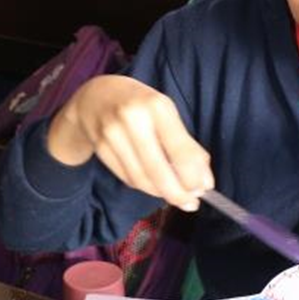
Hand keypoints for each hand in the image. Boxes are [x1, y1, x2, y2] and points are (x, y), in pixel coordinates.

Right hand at [47, 75, 212, 210]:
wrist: (94, 96)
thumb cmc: (139, 103)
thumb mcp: (166, 112)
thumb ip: (186, 144)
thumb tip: (204, 181)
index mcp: (157, 106)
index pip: (180, 151)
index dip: (194, 176)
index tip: (204, 189)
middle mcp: (132, 119)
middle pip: (158, 171)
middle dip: (178, 193)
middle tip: (191, 203)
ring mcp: (112, 134)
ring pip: (141, 179)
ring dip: (161, 193)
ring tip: (175, 195)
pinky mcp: (100, 148)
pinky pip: (127, 178)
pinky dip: (144, 186)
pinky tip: (154, 185)